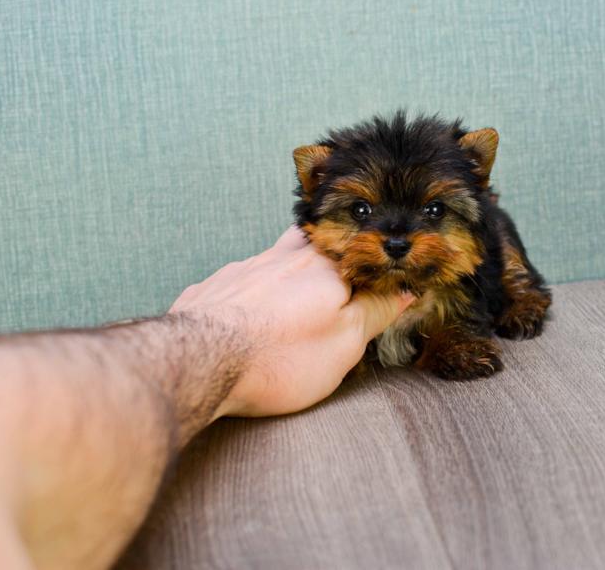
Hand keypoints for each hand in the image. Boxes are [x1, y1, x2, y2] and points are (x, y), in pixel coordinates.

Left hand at [170, 226, 413, 417]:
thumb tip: (405, 290)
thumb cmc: (278, 358)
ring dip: (288, 272)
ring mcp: (245, 268)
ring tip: (293, 299)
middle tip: (337, 275)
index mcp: (324, 268)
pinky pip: (240, 281)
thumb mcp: (345, 344)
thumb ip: (375, 312)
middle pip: (315, 241)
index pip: (360, 252)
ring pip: (274, 257)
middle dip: (328, 253)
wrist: (199, 362)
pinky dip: (251, 293)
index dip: (372, 261)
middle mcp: (284, 257)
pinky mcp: (214, 287)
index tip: (381, 279)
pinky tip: (249, 314)